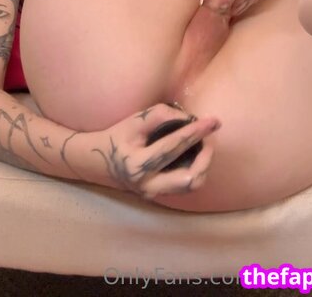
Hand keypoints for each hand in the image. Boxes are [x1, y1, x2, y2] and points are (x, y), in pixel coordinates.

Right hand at [77, 103, 220, 199]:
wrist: (97, 162)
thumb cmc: (116, 138)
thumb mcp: (134, 122)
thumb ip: (160, 116)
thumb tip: (188, 118)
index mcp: (138, 165)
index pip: (173, 147)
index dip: (196, 132)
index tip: (213, 121)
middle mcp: (148, 185)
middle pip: (190, 179)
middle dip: (206, 158)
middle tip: (209, 137)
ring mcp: (154, 194)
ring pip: (191, 186)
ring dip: (203, 165)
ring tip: (203, 144)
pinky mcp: (159, 195)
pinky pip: (184, 186)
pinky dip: (195, 170)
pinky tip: (195, 154)